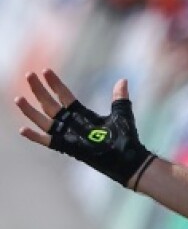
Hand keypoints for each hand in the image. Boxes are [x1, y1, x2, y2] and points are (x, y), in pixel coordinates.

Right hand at [14, 69, 154, 188]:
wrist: (128, 158)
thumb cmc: (125, 137)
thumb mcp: (121, 113)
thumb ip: (119, 97)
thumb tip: (123, 80)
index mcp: (81, 114)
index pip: (64, 95)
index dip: (55, 84)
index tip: (46, 71)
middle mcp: (71, 123)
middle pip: (50, 104)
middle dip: (39, 90)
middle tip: (29, 75)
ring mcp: (68, 135)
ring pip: (43, 121)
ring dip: (30, 110)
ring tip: (18, 98)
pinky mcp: (67, 147)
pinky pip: (47, 142)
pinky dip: (35, 137)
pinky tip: (22, 129)